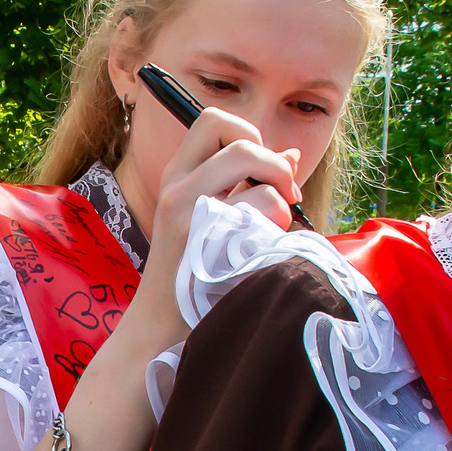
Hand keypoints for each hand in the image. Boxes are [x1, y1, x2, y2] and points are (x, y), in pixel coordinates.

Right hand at [120, 107, 301, 352]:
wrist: (160, 330)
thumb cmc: (192, 280)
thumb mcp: (211, 223)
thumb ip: (249, 187)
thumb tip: (291, 154)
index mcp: (178, 178)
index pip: (213, 121)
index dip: (249, 135)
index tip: (265, 175)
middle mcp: (178, 186)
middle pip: (230, 128)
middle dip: (267, 154)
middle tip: (281, 193)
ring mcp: (188, 209)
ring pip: (249, 160)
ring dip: (277, 194)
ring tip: (272, 230)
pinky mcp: (204, 235)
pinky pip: (260, 205)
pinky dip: (276, 224)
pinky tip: (263, 251)